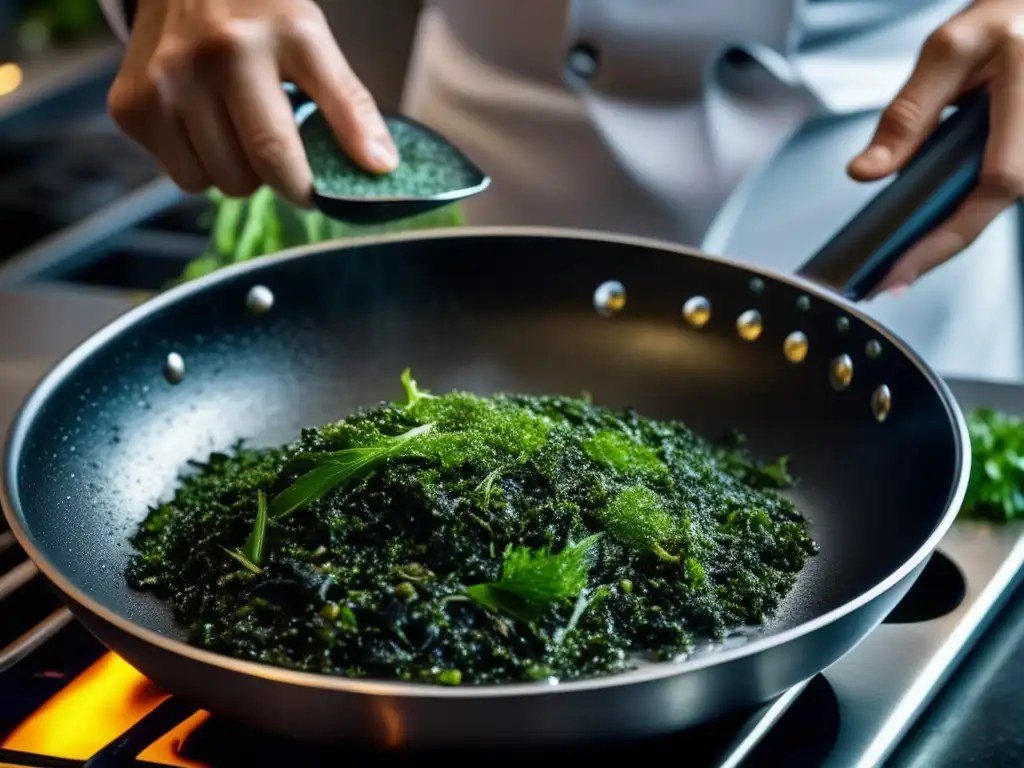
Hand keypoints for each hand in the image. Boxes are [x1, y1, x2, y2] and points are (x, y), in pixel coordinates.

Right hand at [107, 0, 398, 205]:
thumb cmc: (260, 16)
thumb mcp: (314, 43)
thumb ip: (351, 105)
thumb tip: (382, 168)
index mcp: (277, 38)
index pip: (289, 146)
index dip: (307, 186)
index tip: (319, 195)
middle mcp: (213, 57)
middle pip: (256, 173)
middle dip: (277, 178)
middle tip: (280, 148)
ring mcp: (164, 83)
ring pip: (215, 184)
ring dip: (236, 172)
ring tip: (237, 125)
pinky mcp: (130, 106)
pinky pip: (181, 176)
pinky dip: (199, 162)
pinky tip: (203, 121)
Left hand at [847, 0, 1023, 294]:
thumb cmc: (1007, 16)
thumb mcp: (949, 49)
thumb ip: (908, 113)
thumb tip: (866, 171)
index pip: (997, 183)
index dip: (949, 234)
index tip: (902, 269)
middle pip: (995, 204)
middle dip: (940, 246)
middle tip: (889, 279)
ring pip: (997, 201)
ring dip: (948, 231)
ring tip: (899, 260)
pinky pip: (999, 187)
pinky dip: (960, 208)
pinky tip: (925, 227)